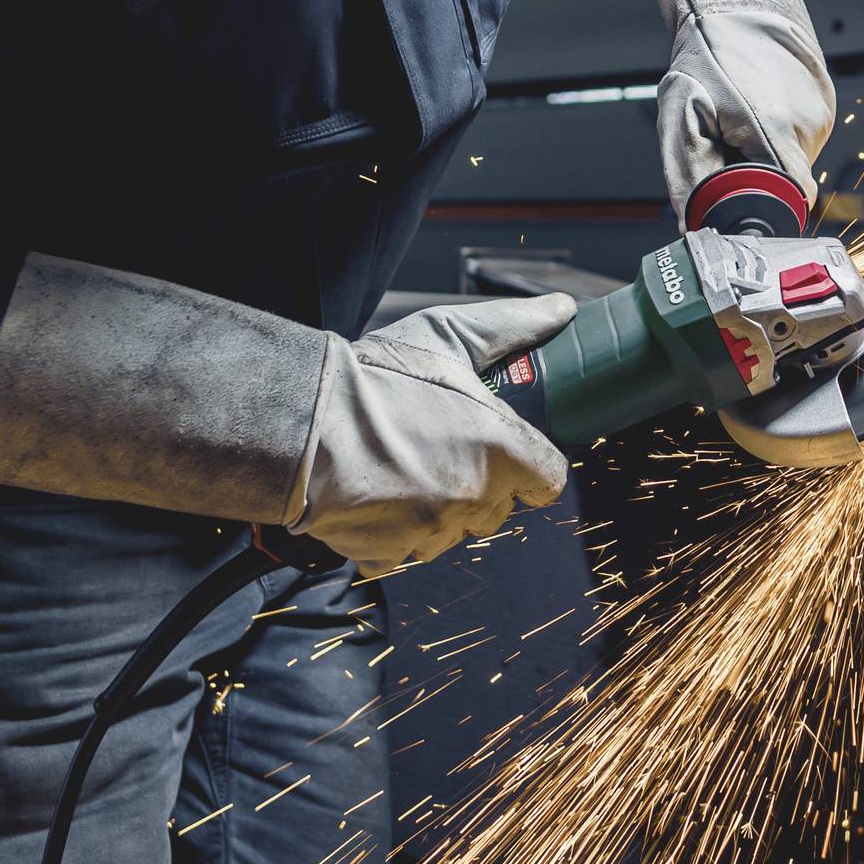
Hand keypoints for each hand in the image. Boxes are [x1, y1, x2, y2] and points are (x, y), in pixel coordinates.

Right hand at [294, 294, 576, 573]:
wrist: (302, 420)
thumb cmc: (376, 377)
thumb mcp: (449, 334)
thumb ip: (512, 326)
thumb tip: (561, 310)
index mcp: (500, 448)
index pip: (549, 479)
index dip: (532, 465)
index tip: (514, 454)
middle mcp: (473, 497)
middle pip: (499, 507)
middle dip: (483, 484)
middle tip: (446, 449)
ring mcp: (431, 530)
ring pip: (453, 531)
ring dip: (439, 509)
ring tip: (405, 467)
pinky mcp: (389, 553)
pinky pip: (404, 551)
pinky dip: (392, 532)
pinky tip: (376, 496)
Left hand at [642, 0, 833, 212]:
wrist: (743, 3)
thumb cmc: (708, 56)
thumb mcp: (681, 112)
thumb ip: (686, 173)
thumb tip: (691, 225)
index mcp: (773, 126)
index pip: (788, 198)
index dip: (762, 208)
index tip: (738, 200)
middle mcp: (807, 123)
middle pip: (786, 183)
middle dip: (755, 178)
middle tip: (727, 144)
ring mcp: (822, 114)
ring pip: (795, 163)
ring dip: (765, 155)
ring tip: (742, 119)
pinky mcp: (827, 106)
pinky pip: (803, 141)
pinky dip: (779, 137)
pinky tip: (761, 110)